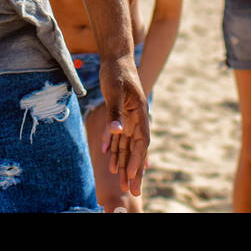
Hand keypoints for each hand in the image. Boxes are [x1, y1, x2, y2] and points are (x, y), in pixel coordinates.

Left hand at [98, 54, 150, 197]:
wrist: (116, 58)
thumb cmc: (117, 72)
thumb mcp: (115, 91)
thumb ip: (115, 112)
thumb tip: (117, 132)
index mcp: (139, 113)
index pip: (141, 142)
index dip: (137, 160)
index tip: (132, 176)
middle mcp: (136, 119)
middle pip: (136, 149)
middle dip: (134, 171)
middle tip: (133, 192)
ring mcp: (129, 118)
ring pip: (127, 146)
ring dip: (124, 164)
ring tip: (122, 184)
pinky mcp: (120, 116)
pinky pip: (118, 137)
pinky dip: (114, 149)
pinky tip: (109, 160)